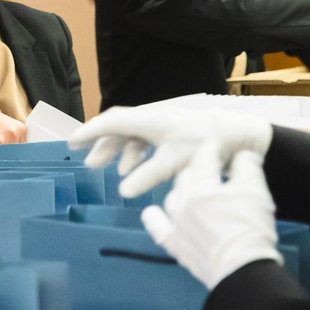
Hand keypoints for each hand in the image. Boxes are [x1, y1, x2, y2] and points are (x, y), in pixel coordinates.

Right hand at [70, 106, 272, 198]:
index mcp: (149, 120)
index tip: (72, 142)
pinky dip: (131, 153)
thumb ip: (148, 176)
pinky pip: (142, 139)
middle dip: (98, 141)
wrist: (237, 135)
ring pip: (129, 134)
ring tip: (100, 166)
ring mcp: (160, 123)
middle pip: (117, 126)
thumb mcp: (176, 163)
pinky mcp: (169, 131)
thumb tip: (122, 191)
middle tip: (81, 154)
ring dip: (114, 150)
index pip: (111, 123)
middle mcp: (151, 118)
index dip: (90, 132)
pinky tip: (129, 170)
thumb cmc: (207, 145)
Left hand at [140, 147, 282, 289]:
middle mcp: (182, 201)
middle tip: (209, 169)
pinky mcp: (174, 244)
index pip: (204, 158)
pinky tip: (152, 213)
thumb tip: (243, 154)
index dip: (211, 149)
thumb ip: (247, 166)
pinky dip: (154, 218)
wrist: (242, 269)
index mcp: (201, 185)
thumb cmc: (250, 228)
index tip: (216, 145)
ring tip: (192, 191)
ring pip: (172, 199)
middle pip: (186, 177)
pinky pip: (156, 226)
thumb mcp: (256, 191)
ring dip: (181, 192)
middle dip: (197, 170)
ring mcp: (175, 223)